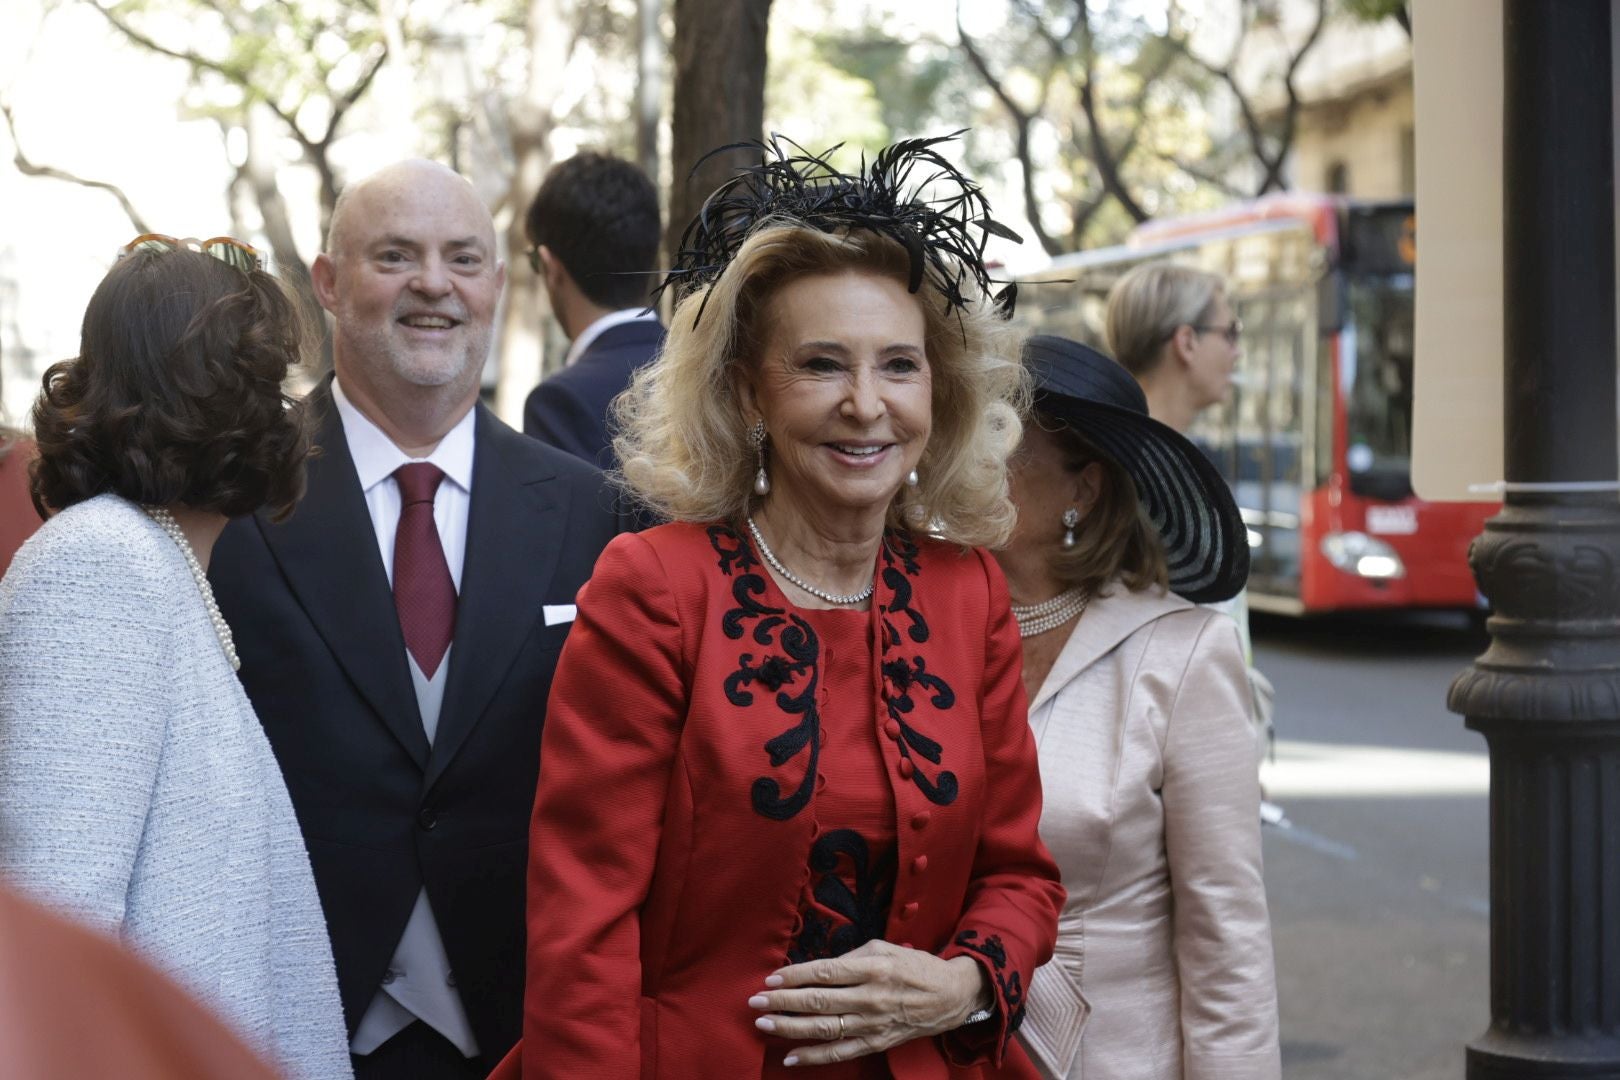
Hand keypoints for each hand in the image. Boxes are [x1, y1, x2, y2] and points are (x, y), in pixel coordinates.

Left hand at [746, 940, 990, 1067]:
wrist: (950, 996)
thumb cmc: (915, 966)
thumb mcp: (885, 948)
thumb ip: (851, 957)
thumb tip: (818, 968)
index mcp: (872, 968)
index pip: (824, 973)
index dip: (794, 976)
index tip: (771, 978)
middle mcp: (870, 997)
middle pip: (818, 1001)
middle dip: (783, 1002)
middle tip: (756, 1002)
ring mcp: (872, 1024)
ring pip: (825, 1029)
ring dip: (791, 1028)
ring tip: (765, 1025)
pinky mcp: (876, 1043)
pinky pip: (841, 1053)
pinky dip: (814, 1056)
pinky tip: (790, 1056)